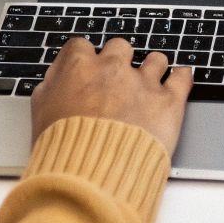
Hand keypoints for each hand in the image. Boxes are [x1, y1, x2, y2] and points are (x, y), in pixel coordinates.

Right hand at [31, 38, 193, 154]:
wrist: (92, 176)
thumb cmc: (64, 149)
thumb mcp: (40, 113)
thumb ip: (52, 87)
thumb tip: (58, 78)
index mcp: (80, 67)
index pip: (83, 46)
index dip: (87, 60)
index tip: (89, 69)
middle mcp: (113, 69)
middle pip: (120, 47)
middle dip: (119, 61)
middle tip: (118, 81)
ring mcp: (143, 83)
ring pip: (155, 59)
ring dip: (153, 69)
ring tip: (150, 85)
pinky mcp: (168, 102)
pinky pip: (183, 77)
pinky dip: (182, 77)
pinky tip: (179, 79)